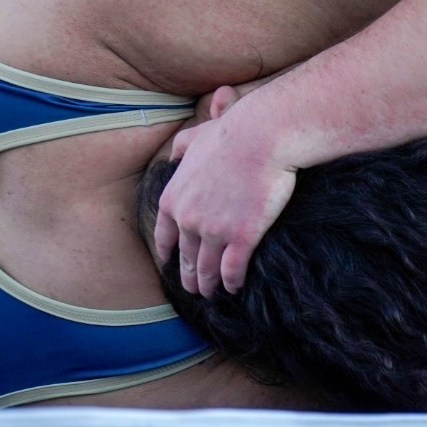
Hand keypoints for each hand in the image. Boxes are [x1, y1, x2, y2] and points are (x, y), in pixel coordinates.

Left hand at [154, 109, 297, 295]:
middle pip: (185, 258)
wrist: (262, 137)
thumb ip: (180, 147)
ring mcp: (215, 232)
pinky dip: (232, 282)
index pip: (164, 236)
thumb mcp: (195, 136)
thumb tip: (173, 154)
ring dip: (208, 285)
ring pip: (207, 269)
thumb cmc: (232, 132)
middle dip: (188, 276)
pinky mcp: (242, 238)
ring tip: (211, 294)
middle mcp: (189, 220)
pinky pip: (233, 270)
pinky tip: (234, 288)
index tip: (170, 262)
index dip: (168, 252)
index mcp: (174, 198)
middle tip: (192, 288)